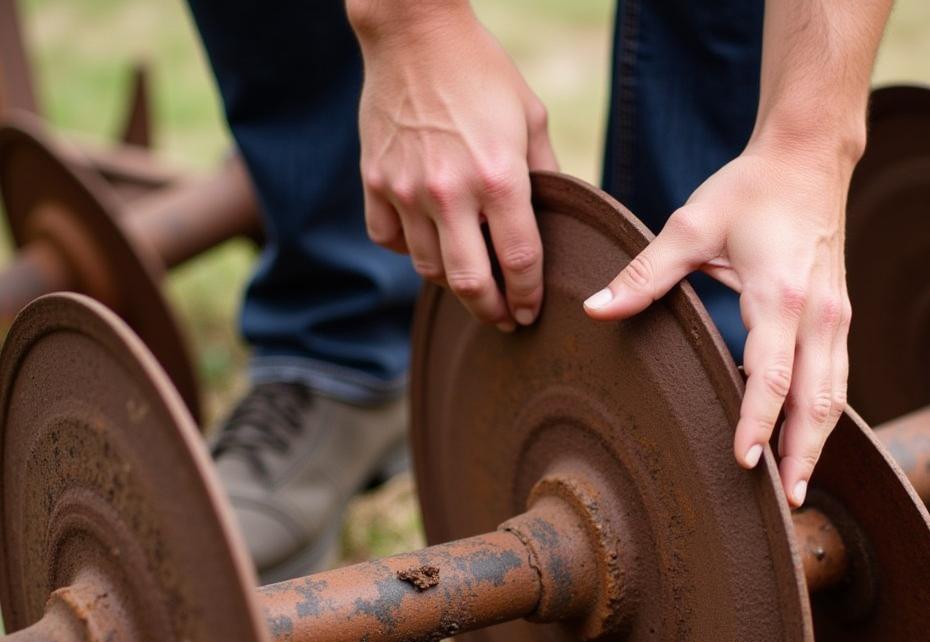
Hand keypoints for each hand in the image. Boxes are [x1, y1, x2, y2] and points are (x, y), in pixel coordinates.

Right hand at [353, 7, 557, 330]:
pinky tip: (428, 242)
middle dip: (492, 312)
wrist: (414, 32)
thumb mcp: (530, 117)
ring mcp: (407, 190)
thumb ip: (544, 175)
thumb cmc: (482, 72)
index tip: (531, 312)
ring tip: (471, 287)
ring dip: (453, 287)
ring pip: (429, 270)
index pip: (519, 261)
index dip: (528, 296)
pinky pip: (390, 241)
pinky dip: (409, 251)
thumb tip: (553, 224)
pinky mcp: (375, 182)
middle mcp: (451, 192)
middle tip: (504, 320)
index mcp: (499, 177)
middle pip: (471, 283)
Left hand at [583, 143, 853, 506]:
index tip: (744, 461)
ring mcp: (836, 318)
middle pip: (816, 400)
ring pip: (833, 396)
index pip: (773, 375)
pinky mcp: (838, 319)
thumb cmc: (749, 190)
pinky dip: (821, 418)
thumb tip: (595, 309)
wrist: (809, 157)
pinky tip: (803, 444)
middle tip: (785, 503)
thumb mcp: (691, 226)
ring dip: (816, 444)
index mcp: (781, 294)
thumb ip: (644, 274)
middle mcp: (819, 313)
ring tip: (797, 490)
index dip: (758, 422)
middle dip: (801, 454)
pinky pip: (835, 380)